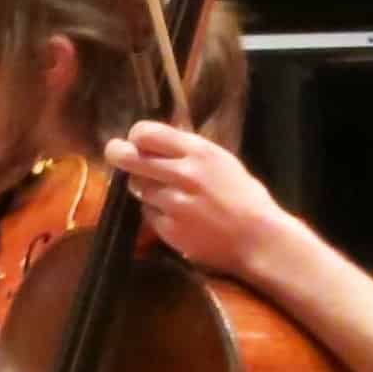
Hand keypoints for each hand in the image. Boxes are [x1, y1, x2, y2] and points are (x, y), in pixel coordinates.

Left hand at [108, 120, 290, 283]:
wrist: (258, 239)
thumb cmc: (244, 198)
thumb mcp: (221, 162)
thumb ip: (188, 151)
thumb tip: (157, 141)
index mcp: (199, 152)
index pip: (147, 133)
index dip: (136, 136)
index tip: (136, 141)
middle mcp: (183, 174)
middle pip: (130, 158)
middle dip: (118, 154)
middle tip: (114, 153)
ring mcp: (173, 203)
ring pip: (137, 186)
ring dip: (144, 187)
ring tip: (166, 192)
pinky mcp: (167, 228)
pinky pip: (148, 212)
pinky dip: (155, 212)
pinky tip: (176, 215)